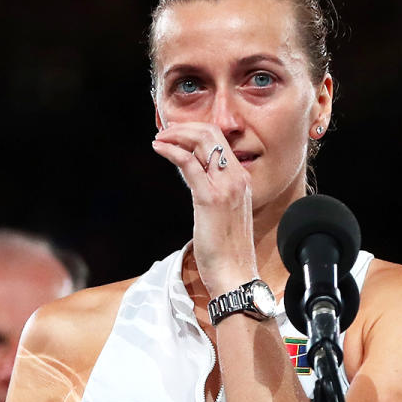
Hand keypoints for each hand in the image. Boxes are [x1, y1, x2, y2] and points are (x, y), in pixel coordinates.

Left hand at [152, 122, 258, 295]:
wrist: (234, 273)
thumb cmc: (227, 250)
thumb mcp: (224, 212)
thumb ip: (214, 190)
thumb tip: (195, 174)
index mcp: (242, 179)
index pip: (220, 140)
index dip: (195, 131)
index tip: (176, 134)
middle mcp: (237, 177)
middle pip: (212, 133)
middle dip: (184, 127)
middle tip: (164, 132)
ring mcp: (226, 186)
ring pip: (202, 141)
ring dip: (176, 135)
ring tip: (159, 139)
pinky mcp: (210, 198)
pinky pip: (189, 163)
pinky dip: (171, 150)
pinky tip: (159, 149)